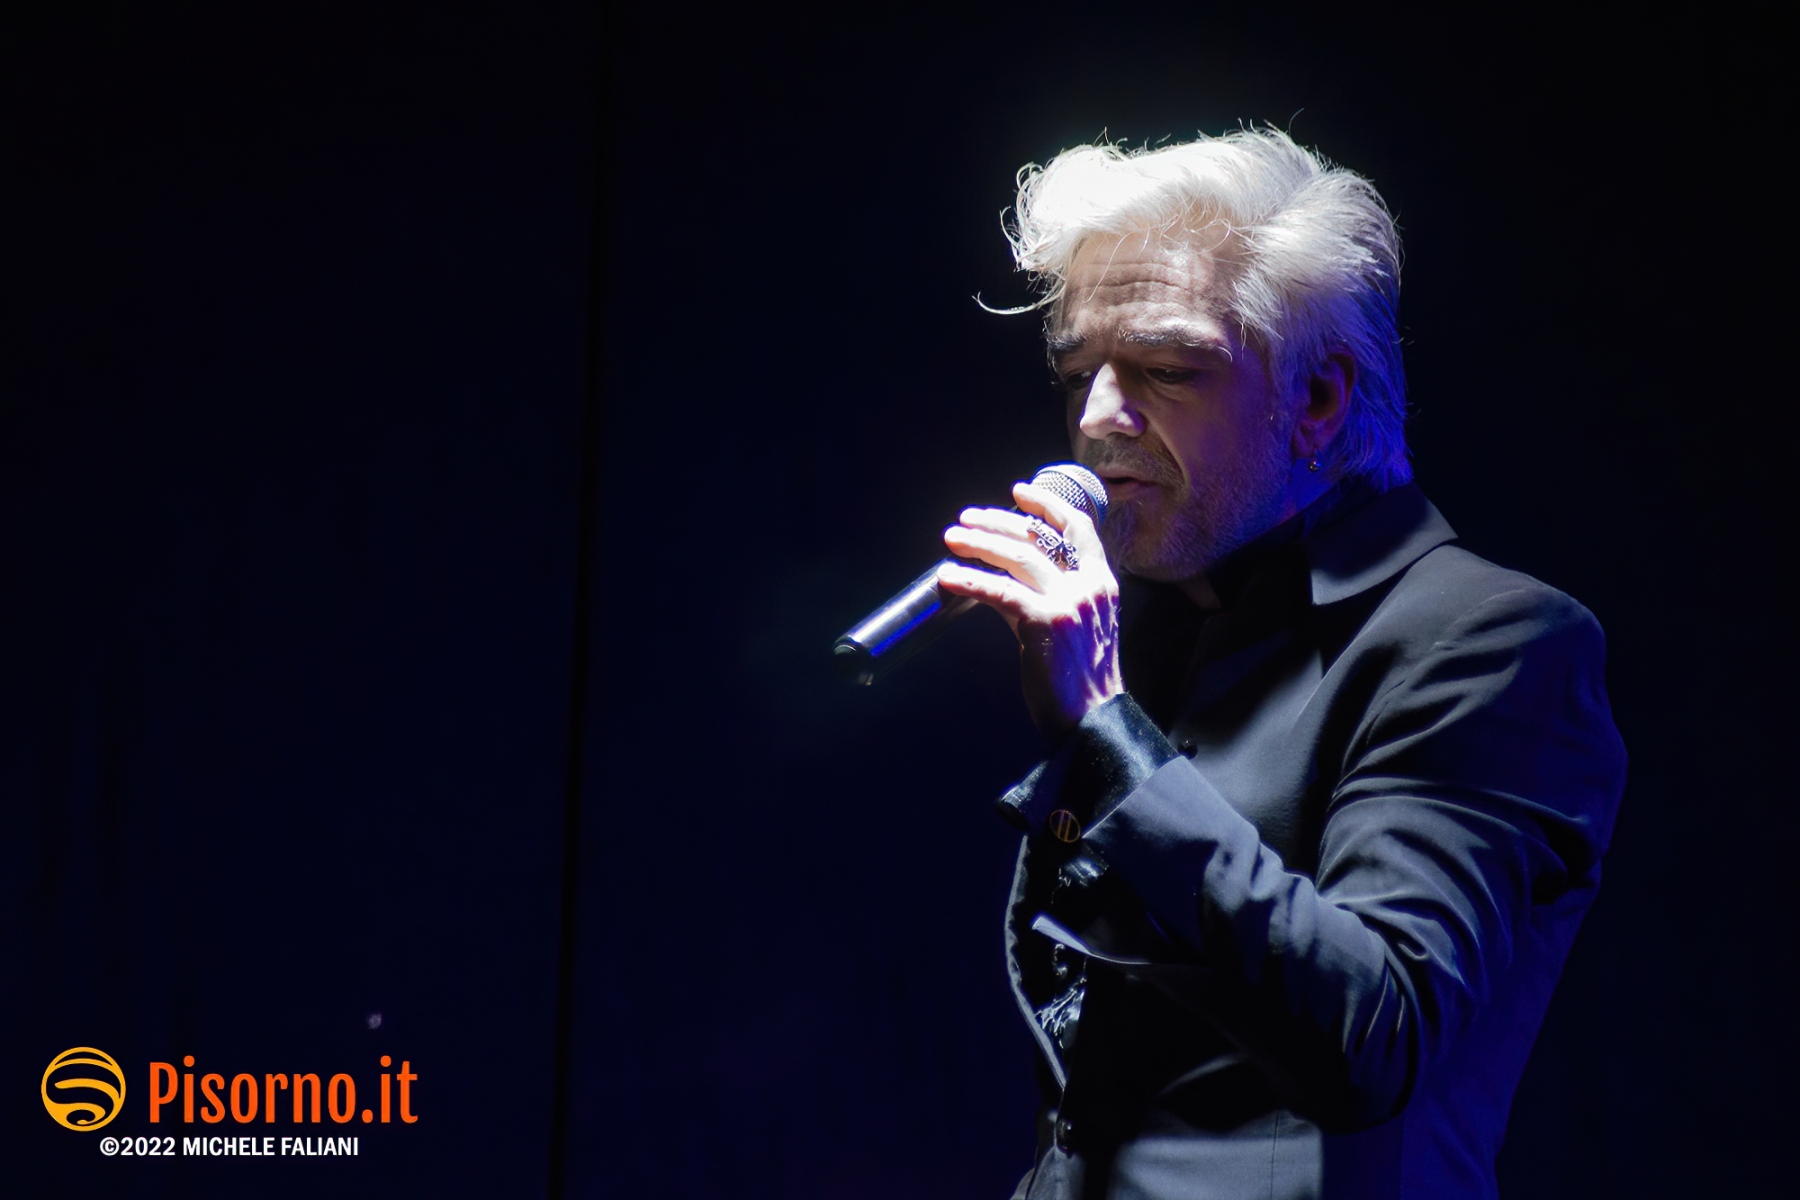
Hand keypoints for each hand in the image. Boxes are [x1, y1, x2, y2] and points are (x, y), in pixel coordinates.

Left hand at [937, 481, 1123, 740]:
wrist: (1092, 719)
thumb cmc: (1080, 679)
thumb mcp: (1080, 626)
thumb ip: (1053, 595)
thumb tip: (1005, 577)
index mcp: (1101, 582)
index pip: (1078, 527)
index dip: (1046, 505)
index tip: (1018, 491)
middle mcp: (1089, 585)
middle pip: (1037, 537)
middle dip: (997, 523)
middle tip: (965, 520)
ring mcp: (1068, 601)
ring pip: (1017, 556)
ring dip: (978, 543)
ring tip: (951, 539)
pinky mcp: (1044, 621)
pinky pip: (998, 591)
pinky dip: (969, 579)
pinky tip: (947, 576)